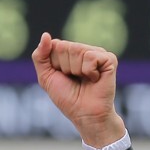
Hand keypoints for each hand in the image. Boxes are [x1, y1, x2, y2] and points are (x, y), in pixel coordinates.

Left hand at [31, 32, 127, 147]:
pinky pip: (91, 56)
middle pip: (65, 47)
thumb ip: (40, 56)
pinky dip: (89, 71)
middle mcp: (84, 50)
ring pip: (78, 50)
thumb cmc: (67, 98)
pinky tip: (95, 79)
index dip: (54, 64)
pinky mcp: (109, 59)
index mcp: (69, 52)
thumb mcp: (46, 77)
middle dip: (65, 67)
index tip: (62, 77)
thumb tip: (46, 35)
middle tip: (74, 80)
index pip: (55, 45)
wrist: (85, 114)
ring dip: (76, 70)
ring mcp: (98, 53)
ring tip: (84, 80)